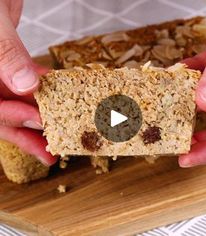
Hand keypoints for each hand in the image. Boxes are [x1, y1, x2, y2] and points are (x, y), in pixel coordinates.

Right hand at [0, 0, 55, 165]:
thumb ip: (5, 53)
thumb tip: (27, 85)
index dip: (13, 118)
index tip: (40, 122)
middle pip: (4, 115)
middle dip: (28, 135)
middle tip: (49, 153)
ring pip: (19, 102)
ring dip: (40, 117)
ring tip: (58, 134)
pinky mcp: (13, 65)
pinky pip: (29, 83)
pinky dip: (45, 90)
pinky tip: (60, 97)